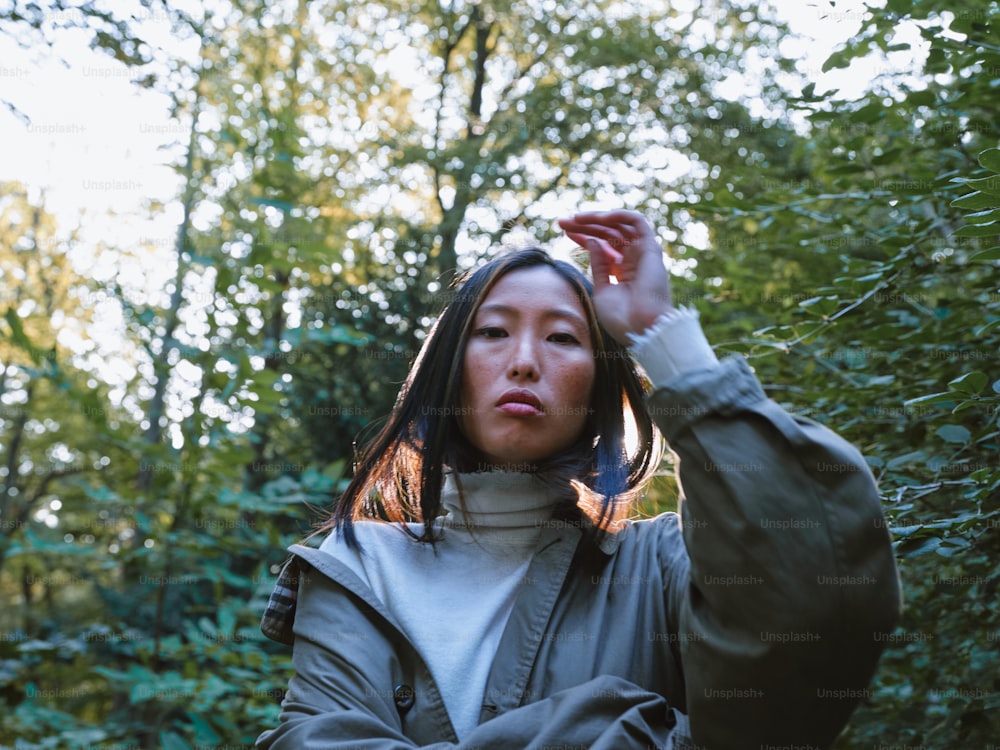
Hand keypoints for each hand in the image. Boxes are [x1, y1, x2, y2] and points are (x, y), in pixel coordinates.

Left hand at [558, 210, 672, 343]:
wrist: (640, 329)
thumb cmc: (621, 318)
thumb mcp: (601, 289)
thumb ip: (597, 265)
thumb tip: (592, 241)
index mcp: (623, 272)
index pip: (602, 247)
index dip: (583, 237)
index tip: (563, 231)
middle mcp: (633, 260)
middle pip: (607, 234)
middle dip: (585, 226)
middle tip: (562, 222)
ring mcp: (642, 253)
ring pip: (619, 225)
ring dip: (597, 218)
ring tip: (576, 218)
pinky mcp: (650, 248)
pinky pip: (637, 221)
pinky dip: (619, 215)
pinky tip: (599, 217)